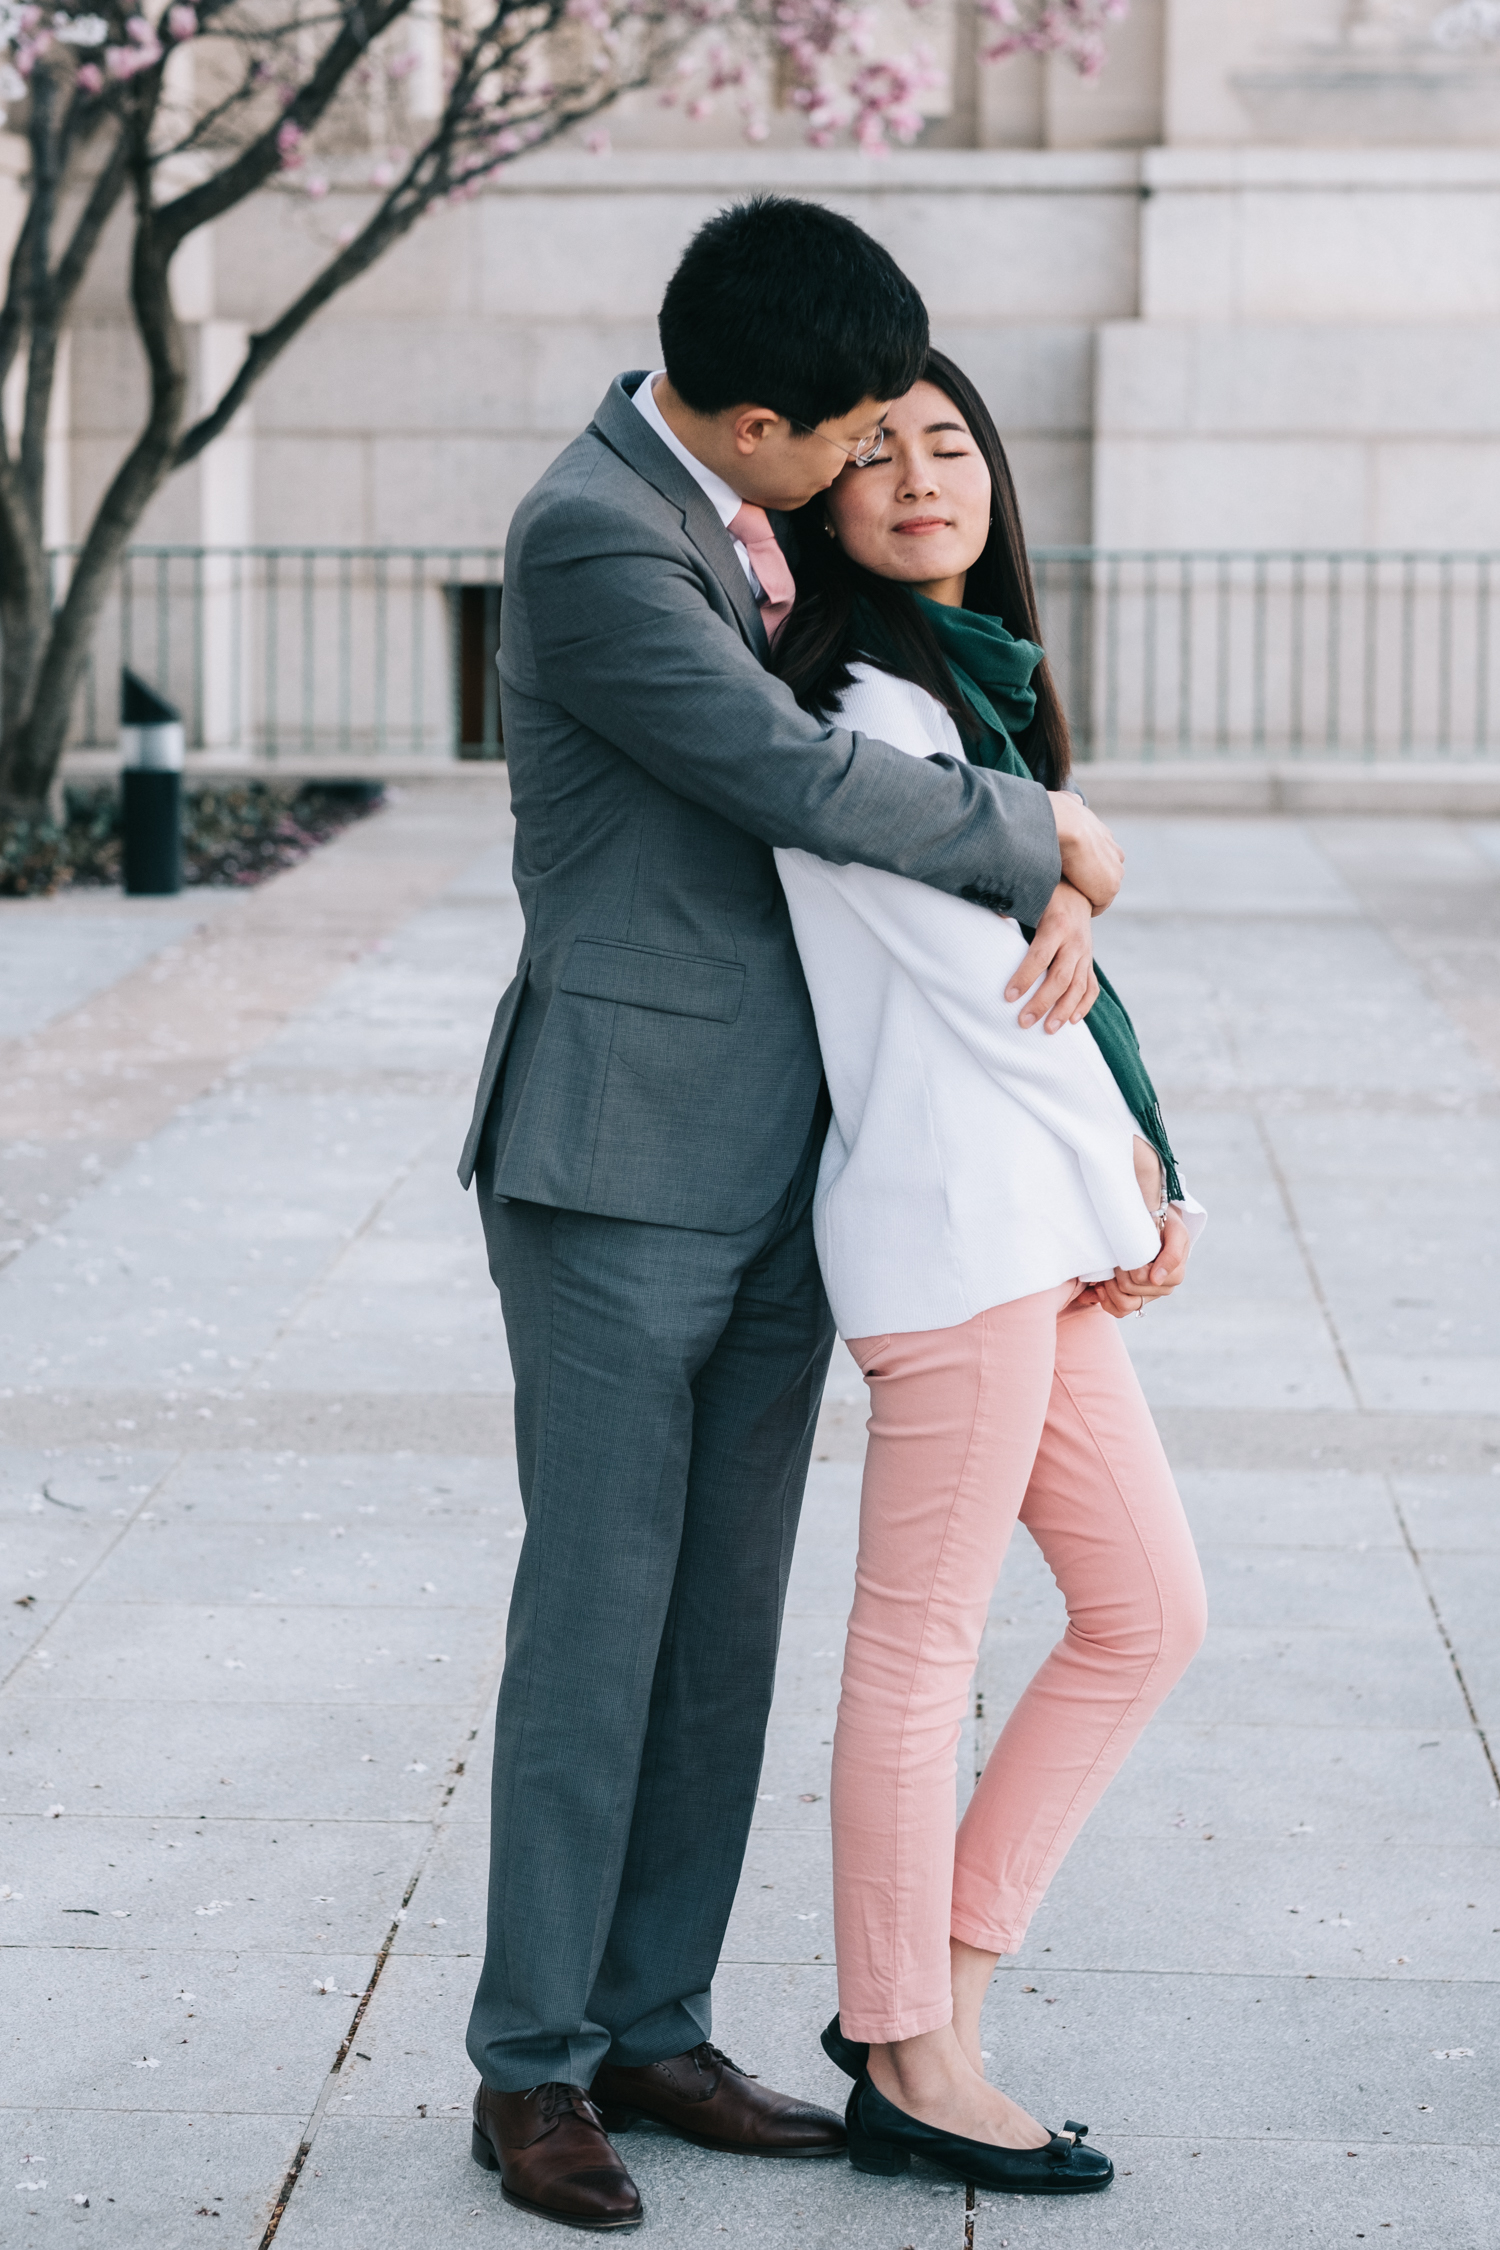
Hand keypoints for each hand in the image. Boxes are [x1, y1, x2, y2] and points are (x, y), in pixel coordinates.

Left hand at [1005, 881, 1098, 1032]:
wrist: (1078, 890)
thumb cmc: (1044, 896)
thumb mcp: (1029, 896)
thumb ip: (1009, 906)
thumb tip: (987, 915)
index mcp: (1057, 925)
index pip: (1040, 956)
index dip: (1025, 977)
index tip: (1008, 996)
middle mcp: (1075, 941)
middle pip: (1061, 978)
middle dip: (1042, 1003)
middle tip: (1023, 1023)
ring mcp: (1086, 953)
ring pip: (1079, 987)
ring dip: (1064, 1011)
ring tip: (1048, 1031)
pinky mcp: (1090, 961)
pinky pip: (1091, 987)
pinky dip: (1084, 1005)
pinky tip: (1072, 1021)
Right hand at [1048, 791, 1123, 913]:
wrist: (1064, 825)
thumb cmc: (1058, 814)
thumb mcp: (1067, 803)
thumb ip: (1072, 804)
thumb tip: (1075, 799)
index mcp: (1106, 838)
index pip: (1098, 860)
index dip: (1082, 868)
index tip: (1065, 872)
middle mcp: (1116, 855)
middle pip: (1102, 878)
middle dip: (1087, 884)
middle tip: (1064, 887)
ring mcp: (1115, 873)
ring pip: (1100, 893)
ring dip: (1085, 896)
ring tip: (1066, 897)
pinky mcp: (1109, 889)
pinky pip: (1097, 907)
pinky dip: (1084, 906)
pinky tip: (1069, 903)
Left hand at [1079, 1210, 1192, 1317]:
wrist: (1158, 1223)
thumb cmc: (1167, 1225)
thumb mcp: (1176, 1232)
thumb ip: (1172, 1255)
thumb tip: (1156, 1280)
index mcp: (1174, 1275)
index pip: (1141, 1278)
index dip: (1129, 1265)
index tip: (1125, 1250)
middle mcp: (1161, 1289)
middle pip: (1129, 1289)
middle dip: (1117, 1272)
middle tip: (1114, 1257)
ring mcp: (1147, 1296)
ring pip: (1123, 1305)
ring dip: (1109, 1289)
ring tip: (1106, 1273)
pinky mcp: (1134, 1299)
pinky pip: (1118, 1310)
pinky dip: (1105, 1300)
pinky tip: (1099, 1287)